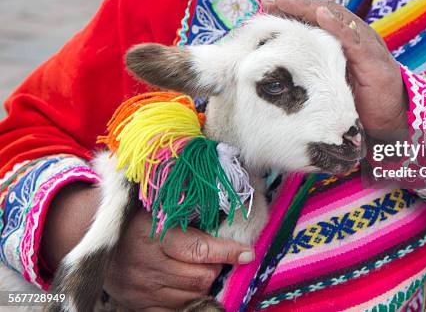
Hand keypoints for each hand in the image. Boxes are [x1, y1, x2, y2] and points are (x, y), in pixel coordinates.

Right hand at [42, 184, 253, 310]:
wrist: (93, 239)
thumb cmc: (135, 217)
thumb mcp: (158, 207)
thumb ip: (189, 215)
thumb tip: (226, 224)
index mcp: (152, 234)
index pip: (200, 249)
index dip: (228, 252)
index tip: (247, 252)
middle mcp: (145, 265)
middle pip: (200, 277)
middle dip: (216, 268)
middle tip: (218, 256)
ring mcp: (140, 289)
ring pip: (191, 296)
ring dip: (204, 284)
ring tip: (202, 268)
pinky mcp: (137, 305)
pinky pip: (175, 311)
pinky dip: (189, 300)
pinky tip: (190, 286)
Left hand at [262, 0, 408, 135]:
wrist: (393, 122)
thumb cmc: (361, 103)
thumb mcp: (332, 81)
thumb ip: (314, 67)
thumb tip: (281, 64)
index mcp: (343, 41)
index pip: (316, 18)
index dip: (292, 11)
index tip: (266, 6)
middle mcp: (355, 37)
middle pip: (324, 11)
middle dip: (296, 3)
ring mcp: (366, 45)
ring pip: (337, 17)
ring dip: (309, 7)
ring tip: (287, 0)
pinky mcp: (374, 59)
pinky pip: (354, 38)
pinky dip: (337, 25)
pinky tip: (321, 15)